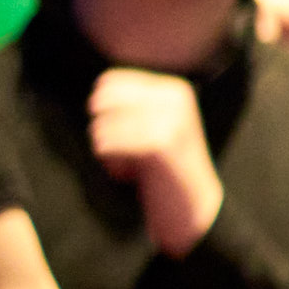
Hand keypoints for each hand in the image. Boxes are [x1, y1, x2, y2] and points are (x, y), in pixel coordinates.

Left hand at [89, 68, 225, 257]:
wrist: (195, 208)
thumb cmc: (166, 170)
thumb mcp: (154, 126)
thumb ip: (130, 106)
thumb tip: (94, 96)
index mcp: (173, 90)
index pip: (109, 81)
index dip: (104, 112)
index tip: (125, 134)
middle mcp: (175, 98)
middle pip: (102, 101)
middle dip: (104, 128)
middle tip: (127, 151)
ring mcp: (170, 119)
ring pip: (102, 125)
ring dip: (108, 152)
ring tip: (133, 166)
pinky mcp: (161, 141)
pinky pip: (108, 144)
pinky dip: (112, 164)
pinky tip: (133, 174)